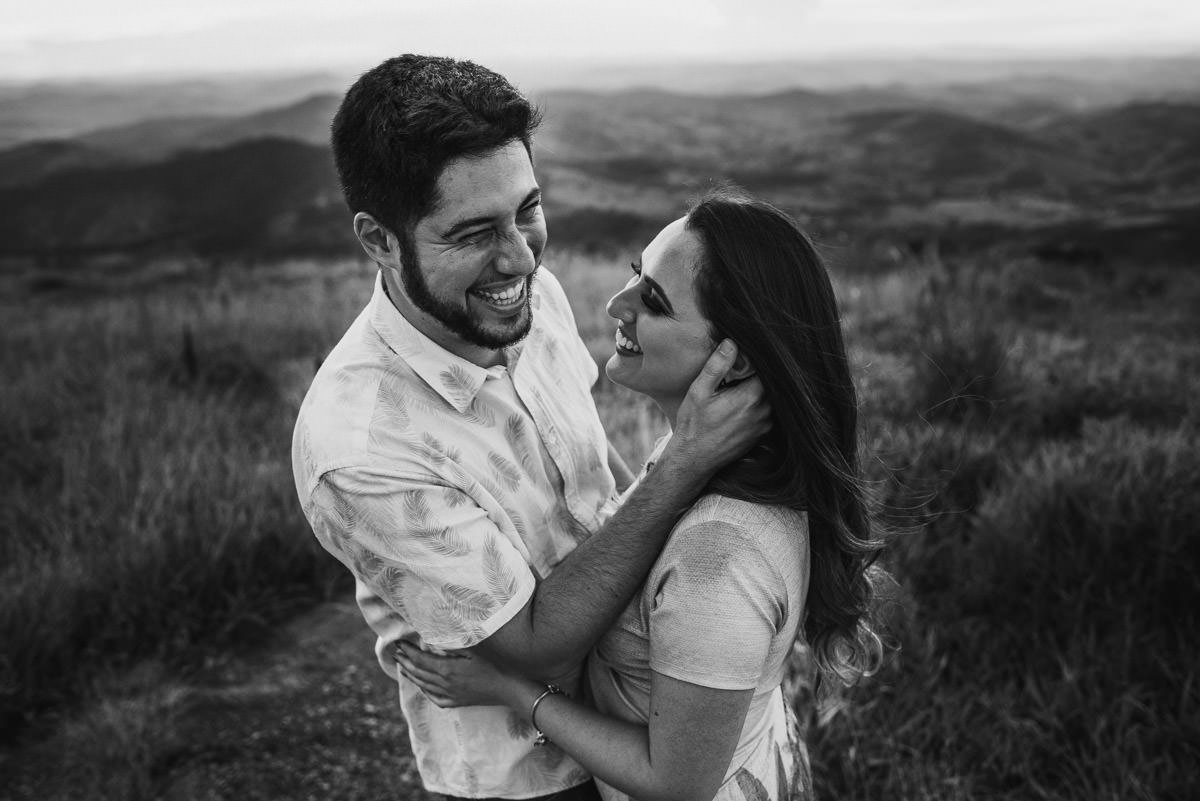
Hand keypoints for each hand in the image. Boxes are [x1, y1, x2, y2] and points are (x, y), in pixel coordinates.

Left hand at [393, 641, 514, 707]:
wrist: (512, 689)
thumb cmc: (497, 664)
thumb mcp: (477, 647)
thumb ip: (455, 641)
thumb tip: (436, 633)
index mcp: (448, 669)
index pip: (420, 659)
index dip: (408, 651)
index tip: (399, 643)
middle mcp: (446, 684)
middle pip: (419, 673)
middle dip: (405, 662)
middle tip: (396, 652)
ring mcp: (451, 695)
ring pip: (424, 685)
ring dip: (411, 675)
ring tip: (402, 666)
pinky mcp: (458, 702)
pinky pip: (435, 698)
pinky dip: (425, 690)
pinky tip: (422, 686)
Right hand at [665, 340, 769, 472]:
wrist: (694, 460)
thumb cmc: (694, 425)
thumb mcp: (699, 391)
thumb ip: (717, 366)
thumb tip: (731, 343)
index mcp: (751, 397)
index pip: (767, 369)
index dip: (757, 361)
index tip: (744, 359)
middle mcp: (764, 412)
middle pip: (771, 384)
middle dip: (758, 375)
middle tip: (740, 373)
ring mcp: (765, 425)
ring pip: (771, 399)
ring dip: (759, 391)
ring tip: (738, 390)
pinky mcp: (763, 435)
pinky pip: (768, 413)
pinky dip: (759, 406)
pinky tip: (740, 407)